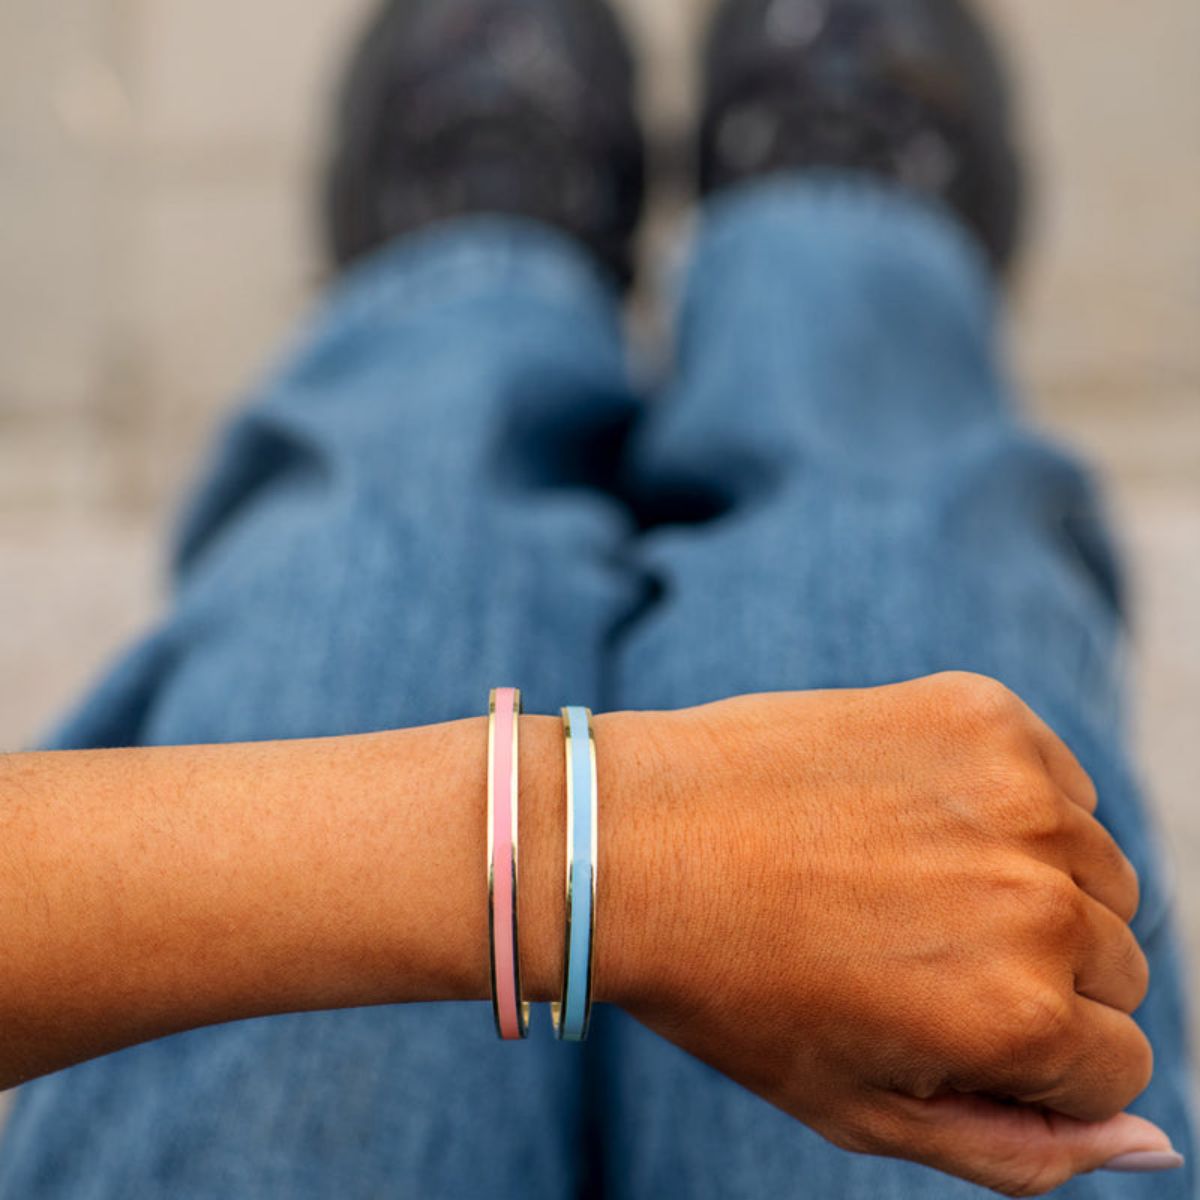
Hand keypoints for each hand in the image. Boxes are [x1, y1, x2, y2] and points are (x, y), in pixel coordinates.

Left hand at [599, 673, 1178, 1196]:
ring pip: (1097, 869)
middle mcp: (1038, 902)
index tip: (942, 1018)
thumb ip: (1020, 1150)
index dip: (1030, 1056)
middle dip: (1037, 973)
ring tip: (904, 877)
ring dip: (1029, 883)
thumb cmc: (731, 986)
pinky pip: (1056, 779)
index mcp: (1018, 1017)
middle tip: (911, 945)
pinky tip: (906, 812)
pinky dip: (1006, 804)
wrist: (631, 836)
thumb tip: (1155, 1142)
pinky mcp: (981, 712)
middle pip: (1118, 965)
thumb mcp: (861, 1111)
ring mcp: (1014, 792)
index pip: (1121, 1064)